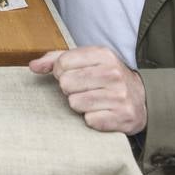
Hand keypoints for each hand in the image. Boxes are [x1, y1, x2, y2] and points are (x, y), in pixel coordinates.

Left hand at [30, 46, 147, 133]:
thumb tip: (33, 66)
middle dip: (70, 89)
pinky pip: (89, 120)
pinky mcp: (122, 117)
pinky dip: (92, 119)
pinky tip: (102, 112)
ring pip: (75, 103)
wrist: (142, 99)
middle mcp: (113, 73)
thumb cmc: (106, 78)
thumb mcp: (86, 61)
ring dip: (80, 105)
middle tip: (84, 90)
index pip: (62, 63)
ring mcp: (119, 96)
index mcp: (103, 54)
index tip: (72, 75)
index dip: (61, 72)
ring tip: (92, 101)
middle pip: (66, 83)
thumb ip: (56, 59)